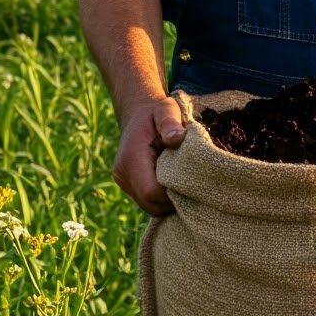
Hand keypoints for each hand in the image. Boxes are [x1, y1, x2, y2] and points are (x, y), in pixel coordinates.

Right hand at [113, 95, 186, 214]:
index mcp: (131, 157)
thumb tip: (178, 138)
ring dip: (168, 201)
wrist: (138, 115)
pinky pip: (147, 202)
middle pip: (151, 203)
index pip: (151, 191)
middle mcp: (123, 173)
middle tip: (192, 186)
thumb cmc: (156, 112)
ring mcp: (124, 181)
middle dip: (173, 200)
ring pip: (149, 206)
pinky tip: (175, 185)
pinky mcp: (128, 186)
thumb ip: (170, 123)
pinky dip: (162, 199)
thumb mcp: (165, 109)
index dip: (172, 193)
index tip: (191, 182)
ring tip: (184, 184)